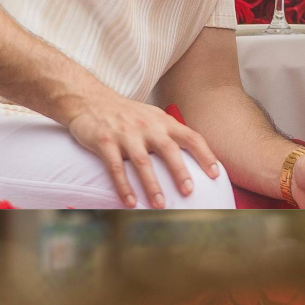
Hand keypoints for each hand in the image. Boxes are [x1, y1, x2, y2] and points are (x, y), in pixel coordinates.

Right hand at [62, 91, 221, 208]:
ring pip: (142, 162)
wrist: (88, 99)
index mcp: (162, 122)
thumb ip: (169, 134)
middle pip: (168, 149)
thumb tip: (194, 158)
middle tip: (189, 192)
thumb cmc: (125, 114)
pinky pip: (115, 167)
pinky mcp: (104, 141)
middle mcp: (147, 126)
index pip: (190, 136)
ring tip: (160, 205)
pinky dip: (123, 186)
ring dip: (152, 185)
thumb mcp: (151, 117)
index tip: (216, 174)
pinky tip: (130, 202)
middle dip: (180, 171)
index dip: (205, 155)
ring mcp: (125, 134)